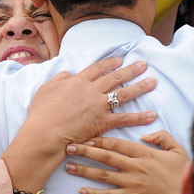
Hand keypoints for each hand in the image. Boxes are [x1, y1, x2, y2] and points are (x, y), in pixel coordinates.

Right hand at [25, 57, 157, 145]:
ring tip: (153, 81)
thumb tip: (68, 74)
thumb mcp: (45, 90)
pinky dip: (139, 117)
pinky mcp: (103, 121)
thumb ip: (58, 79)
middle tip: (143, 64)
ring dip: (140, 87)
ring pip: (124, 93)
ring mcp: (98, 105)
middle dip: (131, 70)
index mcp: (78, 81)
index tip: (120, 60)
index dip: (110, 64)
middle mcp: (91, 90)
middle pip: (115, 77)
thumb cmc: (41, 114)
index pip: (97, 69)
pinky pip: (125, 118)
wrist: (45, 133)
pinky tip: (152, 115)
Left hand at [65, 131, 188, 193]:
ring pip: (103, 175)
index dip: (101, 139)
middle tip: (69, 147)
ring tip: (69, 166)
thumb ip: (161, 137)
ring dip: (85, 170)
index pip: (117, 143)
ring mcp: (132, 183)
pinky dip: (95, 193)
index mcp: (144, 153)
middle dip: (85, 151)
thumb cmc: (184, 173)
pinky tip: (82, 190)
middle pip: (105, 156)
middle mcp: (135, 166)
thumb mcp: (177, 150)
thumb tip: (145, 135)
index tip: (87, 136)